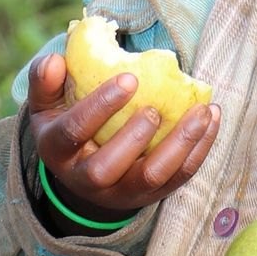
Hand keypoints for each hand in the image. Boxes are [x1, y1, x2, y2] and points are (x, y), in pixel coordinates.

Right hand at [27, 48, 219, 222]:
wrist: (83, 174)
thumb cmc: (66, 127)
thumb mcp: (47, 106)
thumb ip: (45, 81)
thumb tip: (55, 60)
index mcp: (57, 152)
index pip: (74, 132)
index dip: (100, 107)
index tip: (128, 79)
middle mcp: (86, 180)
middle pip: (107, 168)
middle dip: (134, 138)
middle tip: (156, 109)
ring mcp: (121, 192)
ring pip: (152, 177)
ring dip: (180, 145)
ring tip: (201, 112)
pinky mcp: (151, 195)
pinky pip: (179, 177)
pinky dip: (199, 150)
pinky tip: (211, 119)